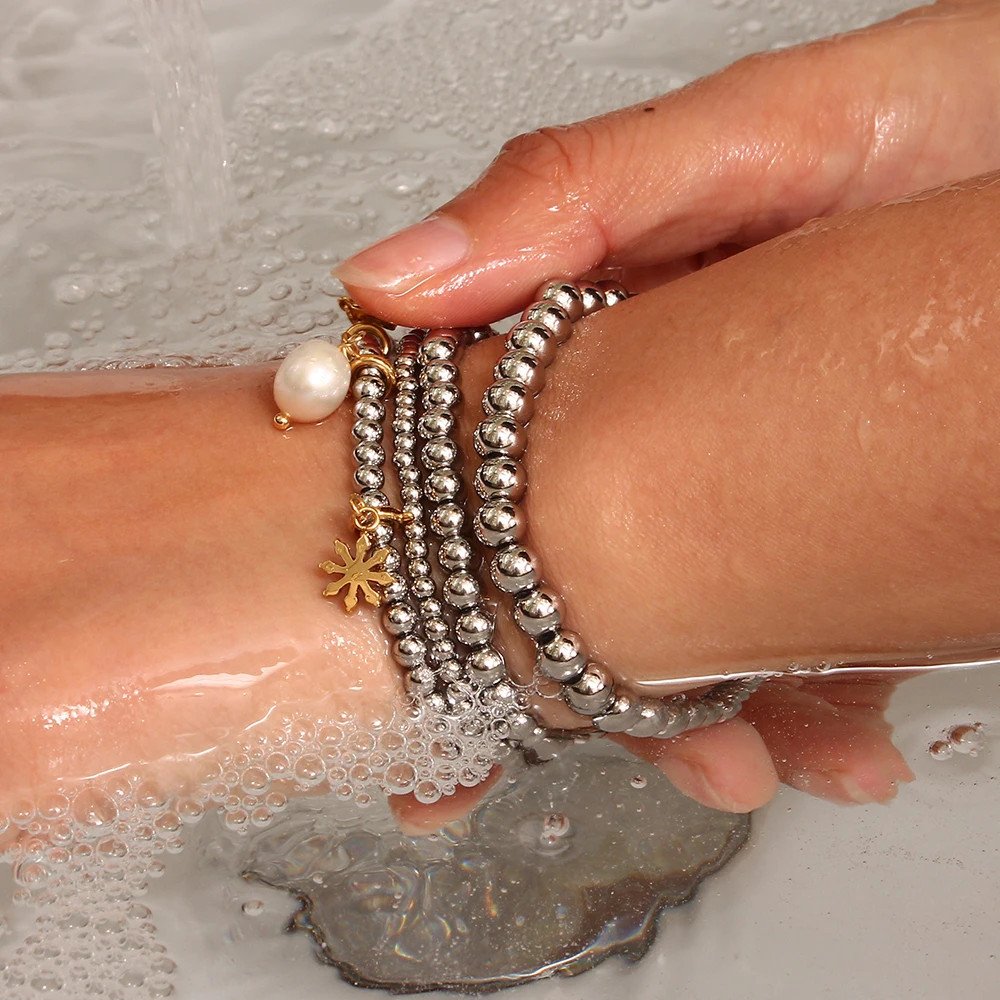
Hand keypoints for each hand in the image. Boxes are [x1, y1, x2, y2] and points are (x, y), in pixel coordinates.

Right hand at [330, 3, 999, 818]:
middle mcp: (667, 413)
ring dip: (700, 720)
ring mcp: (756, 482)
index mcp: (601, 328)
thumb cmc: (951, 114)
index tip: (415, 666)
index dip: (426, 566)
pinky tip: (834, 740)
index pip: (469, 457)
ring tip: (736, 759)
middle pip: (570, 569)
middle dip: (559, 682)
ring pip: (687, 629)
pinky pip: (808, 645)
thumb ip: (571, 196)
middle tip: (564, 737)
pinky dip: (812, 713)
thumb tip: (390, 283)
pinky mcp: (850, 530)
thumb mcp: (753, 135)